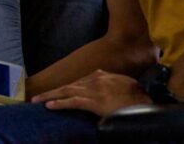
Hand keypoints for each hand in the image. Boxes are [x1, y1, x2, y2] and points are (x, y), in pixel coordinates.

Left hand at [30, 70, 151, 115]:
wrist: (148, 99)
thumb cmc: (139, 96)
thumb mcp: (124, 85)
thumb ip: (111, 85)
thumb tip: (104, 91)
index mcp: (101, 76)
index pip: (77, 82)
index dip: (64, 88)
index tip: (53, 93)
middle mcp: (95, 80)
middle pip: (68, 85)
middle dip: (51, 91)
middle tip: (35, 97)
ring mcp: (94, 90)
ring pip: (66, 92)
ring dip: (49, 97)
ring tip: (36, 101)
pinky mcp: (95, 102)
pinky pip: (73, 102)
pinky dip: (60, 104)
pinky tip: (49, 106)